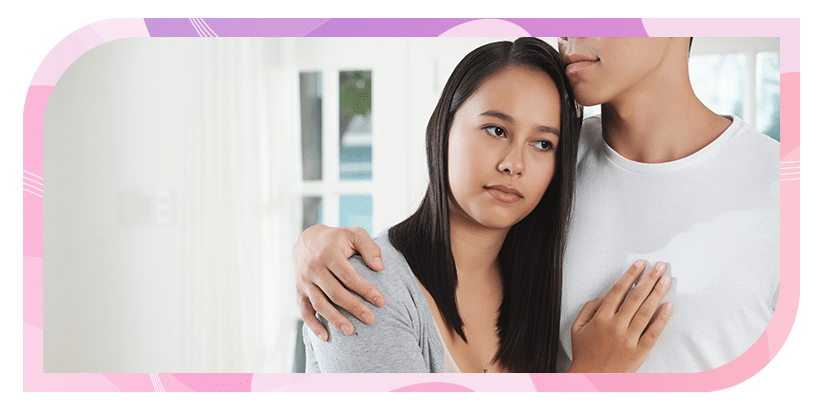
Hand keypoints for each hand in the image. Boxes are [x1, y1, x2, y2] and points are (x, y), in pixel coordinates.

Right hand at [293, 225, 385, 340]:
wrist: (307, 241)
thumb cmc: (337, 239)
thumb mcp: (354, 234)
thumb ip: (369, 247)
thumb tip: (380, 268)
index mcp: (328, 253)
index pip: (348, 275)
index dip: (365, 289)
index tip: (381, 301)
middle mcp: (314, 268)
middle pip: (335, 292)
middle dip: (353, 307)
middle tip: (371, 319)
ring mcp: (305, 281)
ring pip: (320, 304)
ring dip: (335, 319)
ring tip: (351, 331)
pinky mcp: (299, 292)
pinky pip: (304, 311)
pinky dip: (313, 325)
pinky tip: (326, 337)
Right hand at [567, 260, 672, 372]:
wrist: (591, 379)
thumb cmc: (584, 353)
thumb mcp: (577, 327)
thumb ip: (590, 307)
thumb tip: (606, 294)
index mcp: (601, 318)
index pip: (619, 290)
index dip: (631, 275)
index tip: (641, 264)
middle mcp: (616, 326)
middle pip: (635, 297)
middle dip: (649, 278)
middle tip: (660, 266)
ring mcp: (629, 339)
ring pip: (646, 311)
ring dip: (657, 293)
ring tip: (667, 280)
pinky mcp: (639, 351)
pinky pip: (653, 332)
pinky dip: (662, 319)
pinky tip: (668, 306)